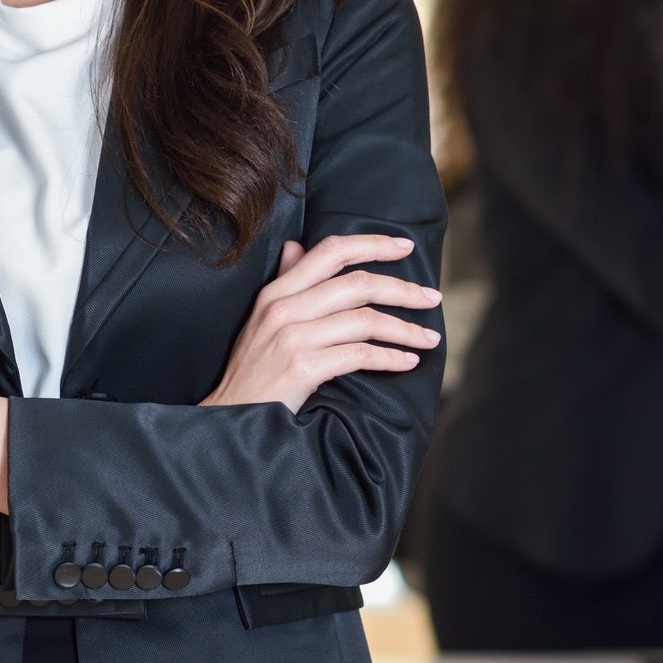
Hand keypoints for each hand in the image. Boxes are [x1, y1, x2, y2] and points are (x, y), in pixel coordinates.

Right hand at [201, 234, 440, 412]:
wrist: (229, 418)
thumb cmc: (253, 371)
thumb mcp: (262, 320)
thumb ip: (285, 283)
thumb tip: (295, 246)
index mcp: (276, 292)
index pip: (330, 251)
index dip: (371, 244)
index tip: (405, 246)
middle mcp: (283, 308)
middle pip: (357, 284)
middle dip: (403, 289)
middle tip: (432, 297)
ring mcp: (292, 337)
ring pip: (365, 320)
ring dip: (406, 329)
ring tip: (429, 337)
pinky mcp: (302, 367)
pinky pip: (360, 355)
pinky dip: (391, 358)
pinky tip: (407, 361)